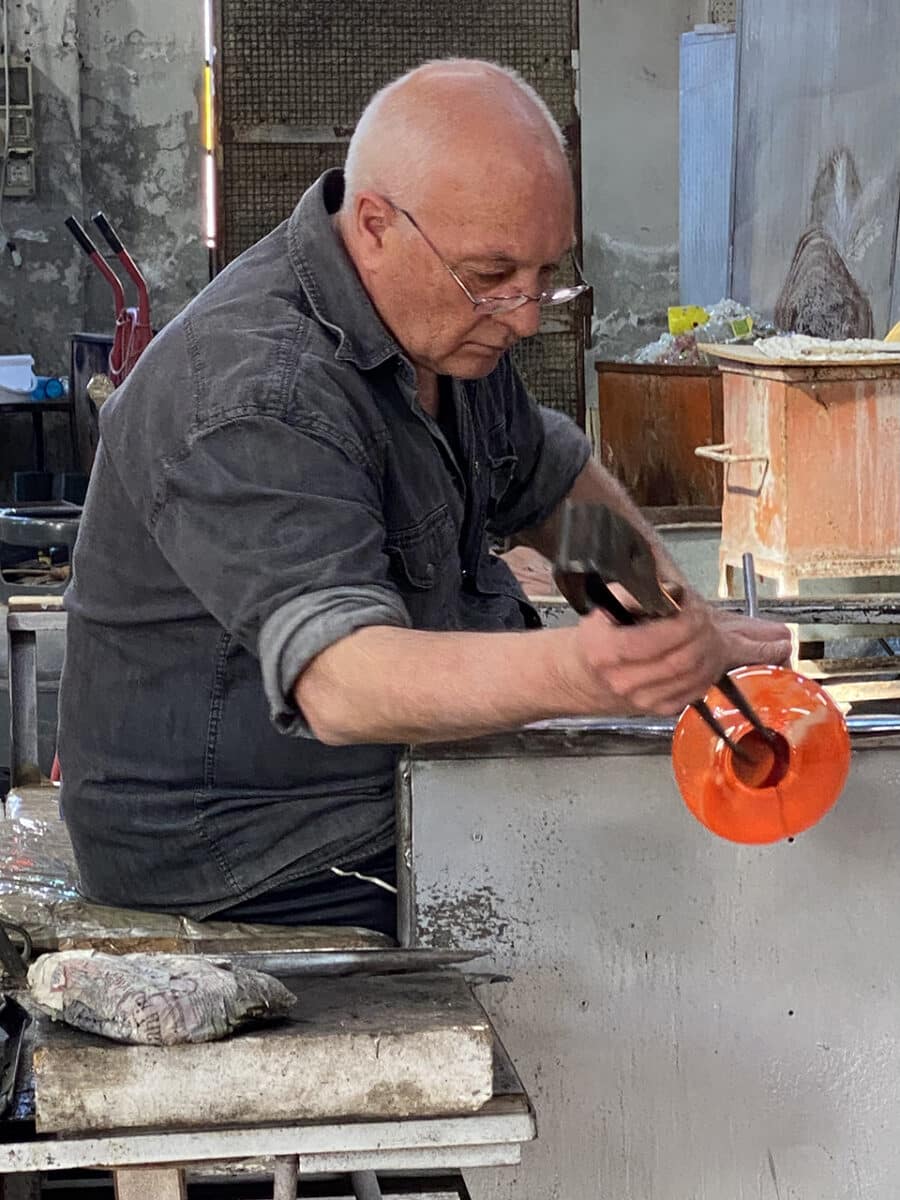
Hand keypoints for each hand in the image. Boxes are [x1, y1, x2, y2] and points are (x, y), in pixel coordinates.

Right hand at [561, 595, 790, 716]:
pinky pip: (698, 689)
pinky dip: (712, 669)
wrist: (581, 675)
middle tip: (705, 614)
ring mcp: (645, 701)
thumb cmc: (599, 633)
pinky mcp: (661, 711)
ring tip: (713, 629)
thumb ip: (639, 593)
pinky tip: (712, 653)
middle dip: (704, 633)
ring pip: (696, 676)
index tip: (692, 603)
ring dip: (715, 650)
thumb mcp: (607, 603)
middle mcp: (626, 682)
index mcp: (607, 651)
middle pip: (684, 659)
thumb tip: (675, 590)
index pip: (659, 638)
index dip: (685, 620)